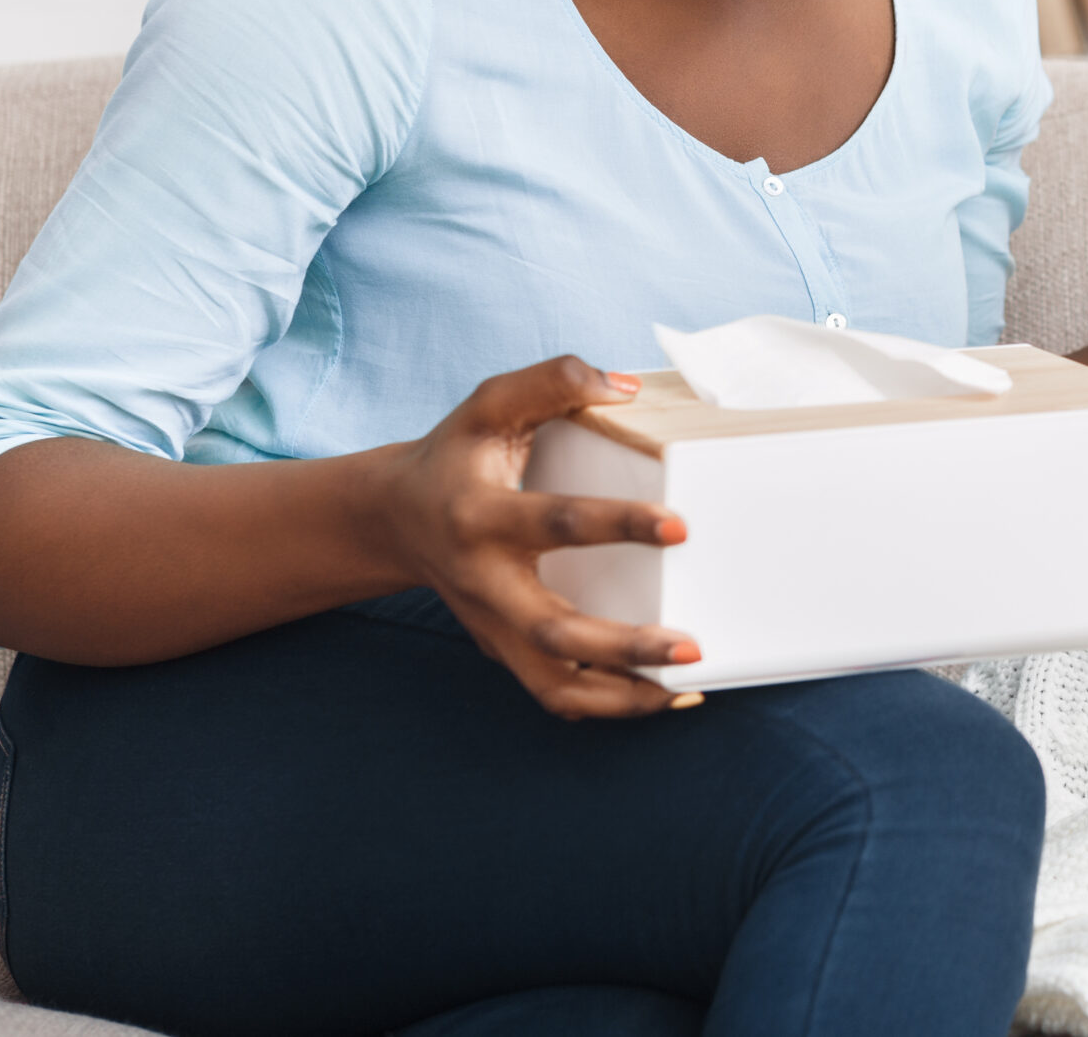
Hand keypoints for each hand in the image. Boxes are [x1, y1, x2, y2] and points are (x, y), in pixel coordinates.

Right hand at [367, 356, 701, 719]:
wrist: (395, 518)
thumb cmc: (455, 456)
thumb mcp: (489, 405)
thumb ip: (551, 382)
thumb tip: (624, 384)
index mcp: (481, 516)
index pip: (555, 522)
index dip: (618, 524)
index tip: (680, 526)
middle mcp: (485, 582)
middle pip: (553, 631)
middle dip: (623, 645)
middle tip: (692, 645)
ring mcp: (493, 626)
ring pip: (554, 684)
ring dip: (622, 698)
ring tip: (687, 689)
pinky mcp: (505, 650)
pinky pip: (557, 692)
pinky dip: (608, 705)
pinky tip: (665, 695)